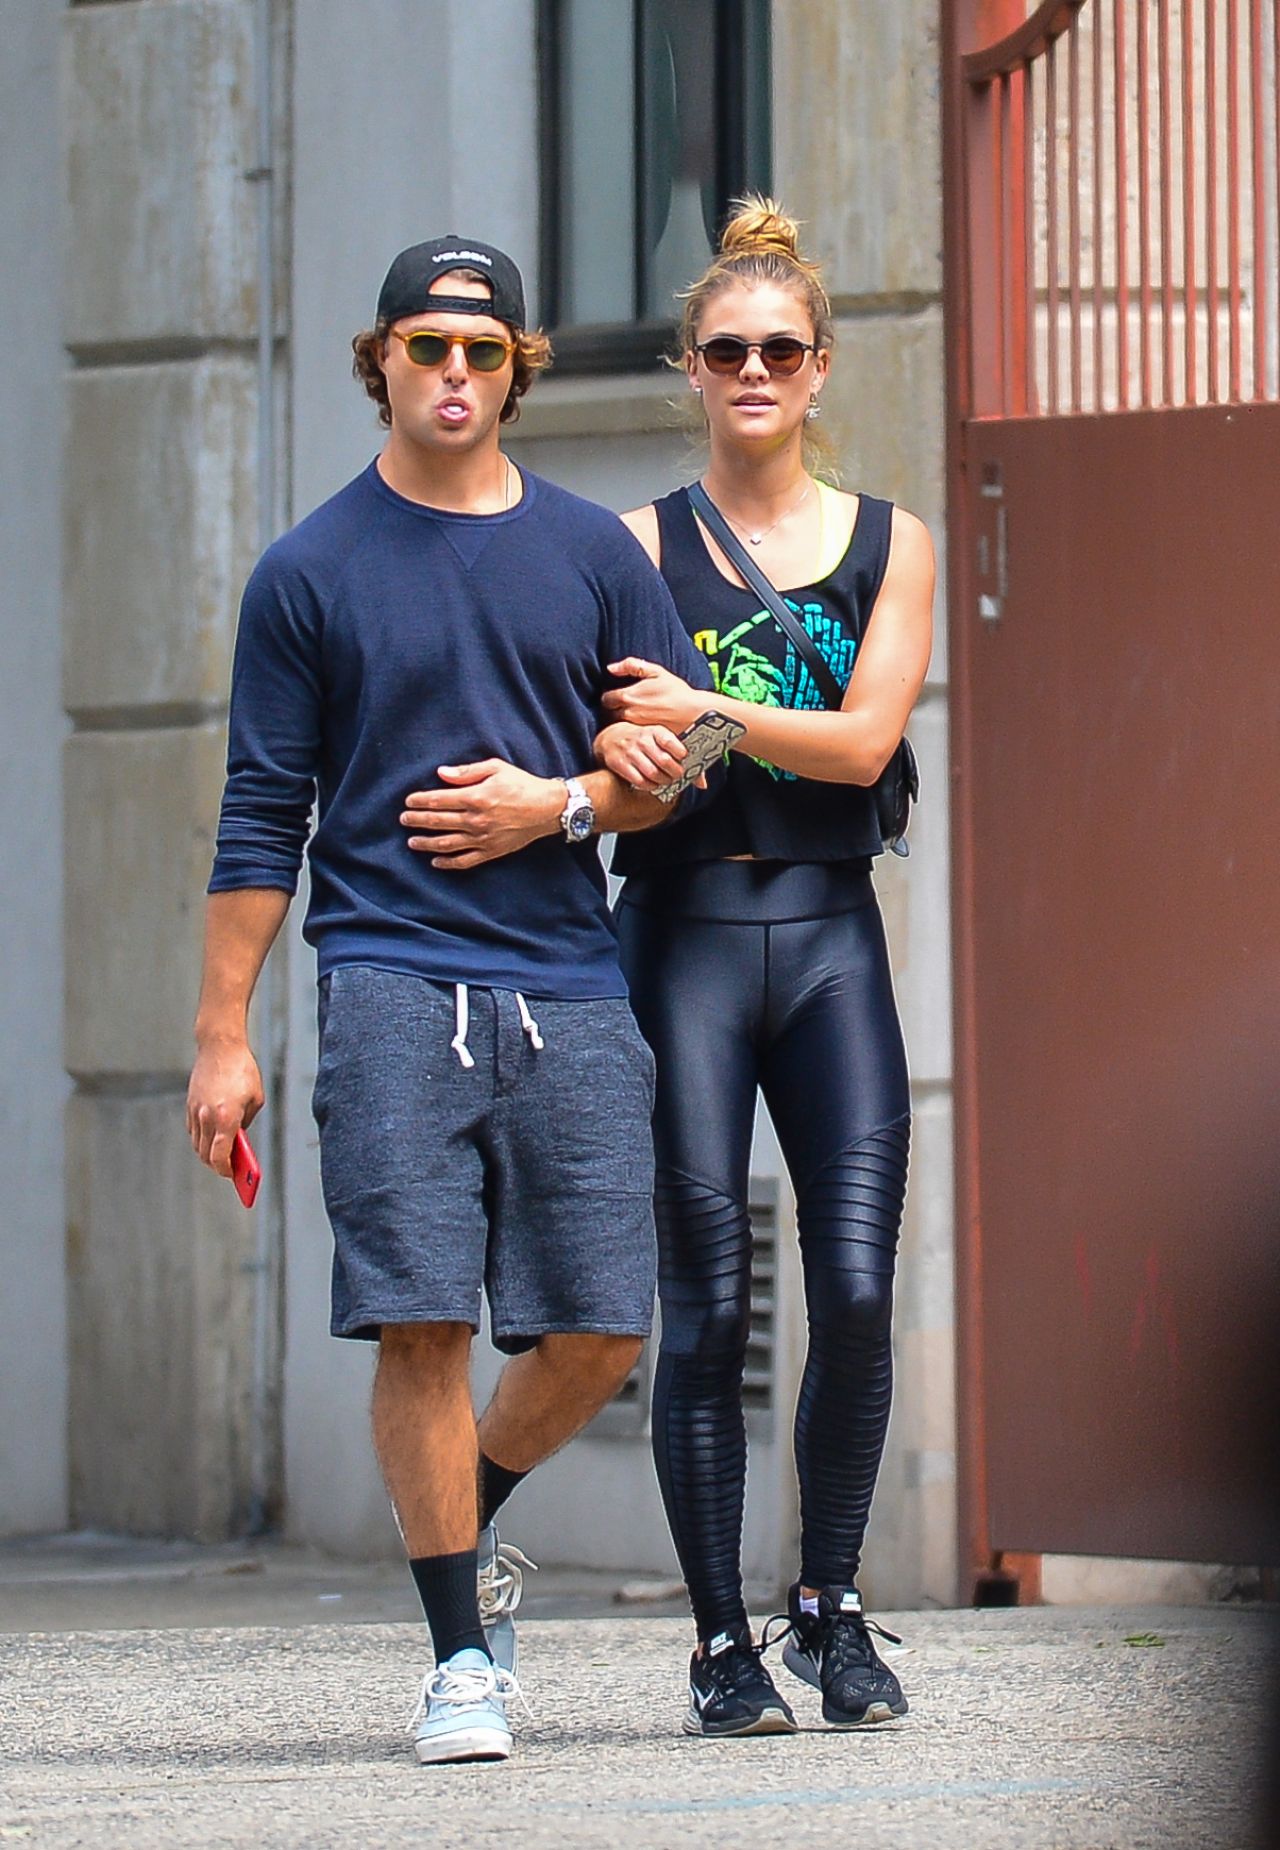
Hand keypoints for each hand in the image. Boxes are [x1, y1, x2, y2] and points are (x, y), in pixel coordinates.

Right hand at [187, 1038, 263, 1176]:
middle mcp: (207, 1117)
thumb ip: (247, 1121)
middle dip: (218, 1165)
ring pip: (197, 1144)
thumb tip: (239, 1137)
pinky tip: (213, 1137)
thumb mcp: (256, 1098)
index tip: (233, 1175)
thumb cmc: (242, 1070)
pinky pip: (193, 1130)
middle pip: (206, 1155)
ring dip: (208, 1153)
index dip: (226, 1171)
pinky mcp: (190, 1104)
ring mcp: (195, 1111)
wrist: (220, 1047)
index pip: (219, 1156)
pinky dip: (202, 1139)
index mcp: (226, 1117)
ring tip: (222, 1155)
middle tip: (231, 1169)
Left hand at [401, 759, 563, 868]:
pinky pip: (464, 861)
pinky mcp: (491, 852)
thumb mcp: (496, 768)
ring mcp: (482, 839)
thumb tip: (441, 773)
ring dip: (426, 843)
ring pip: (446, 844)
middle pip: (438, 822)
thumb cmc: (522, 784)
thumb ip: (467, 772)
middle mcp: (476, 820)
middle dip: (417, 821)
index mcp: (476, 798)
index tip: (408, 801)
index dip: (420, 801)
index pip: (439, 800)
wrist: (548, 808)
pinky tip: (435, 861)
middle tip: (403, 819)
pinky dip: (448, 863)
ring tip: (412, 841)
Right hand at [595, 721, 687, 788]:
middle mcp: (642, 740)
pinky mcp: (620, 764)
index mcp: (655, 731)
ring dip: (664, 781)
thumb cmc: (643, 740)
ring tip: (666, 780)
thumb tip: (702, 783)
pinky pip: (640, 781)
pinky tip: (653, 783)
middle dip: (675, 772)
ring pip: (653, 773)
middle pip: (664, 761)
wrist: (612, 737)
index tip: (684, 759)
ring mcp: (630, 753)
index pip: (670, 742)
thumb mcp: (658, 738)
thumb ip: (679, 755)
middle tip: (677, 775)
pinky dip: (650, 786)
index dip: (680, 753)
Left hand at [603, 658, 707, 731]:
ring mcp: (635, 727)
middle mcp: (628, 713)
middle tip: (624, 706)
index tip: (618, 696)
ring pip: (618, 725)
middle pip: (609, 713)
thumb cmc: (677, 692)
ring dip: (621, 720)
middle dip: (614, 709)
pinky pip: (630, 734)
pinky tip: (640, 726)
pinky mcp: (643, 738)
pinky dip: (631, 730)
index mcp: (628, 696)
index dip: (610, 696)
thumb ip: (631, 665)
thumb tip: (610, 668)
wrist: (694, 713)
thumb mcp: (656, 671)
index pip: (606, 699)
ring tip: (632, 716)